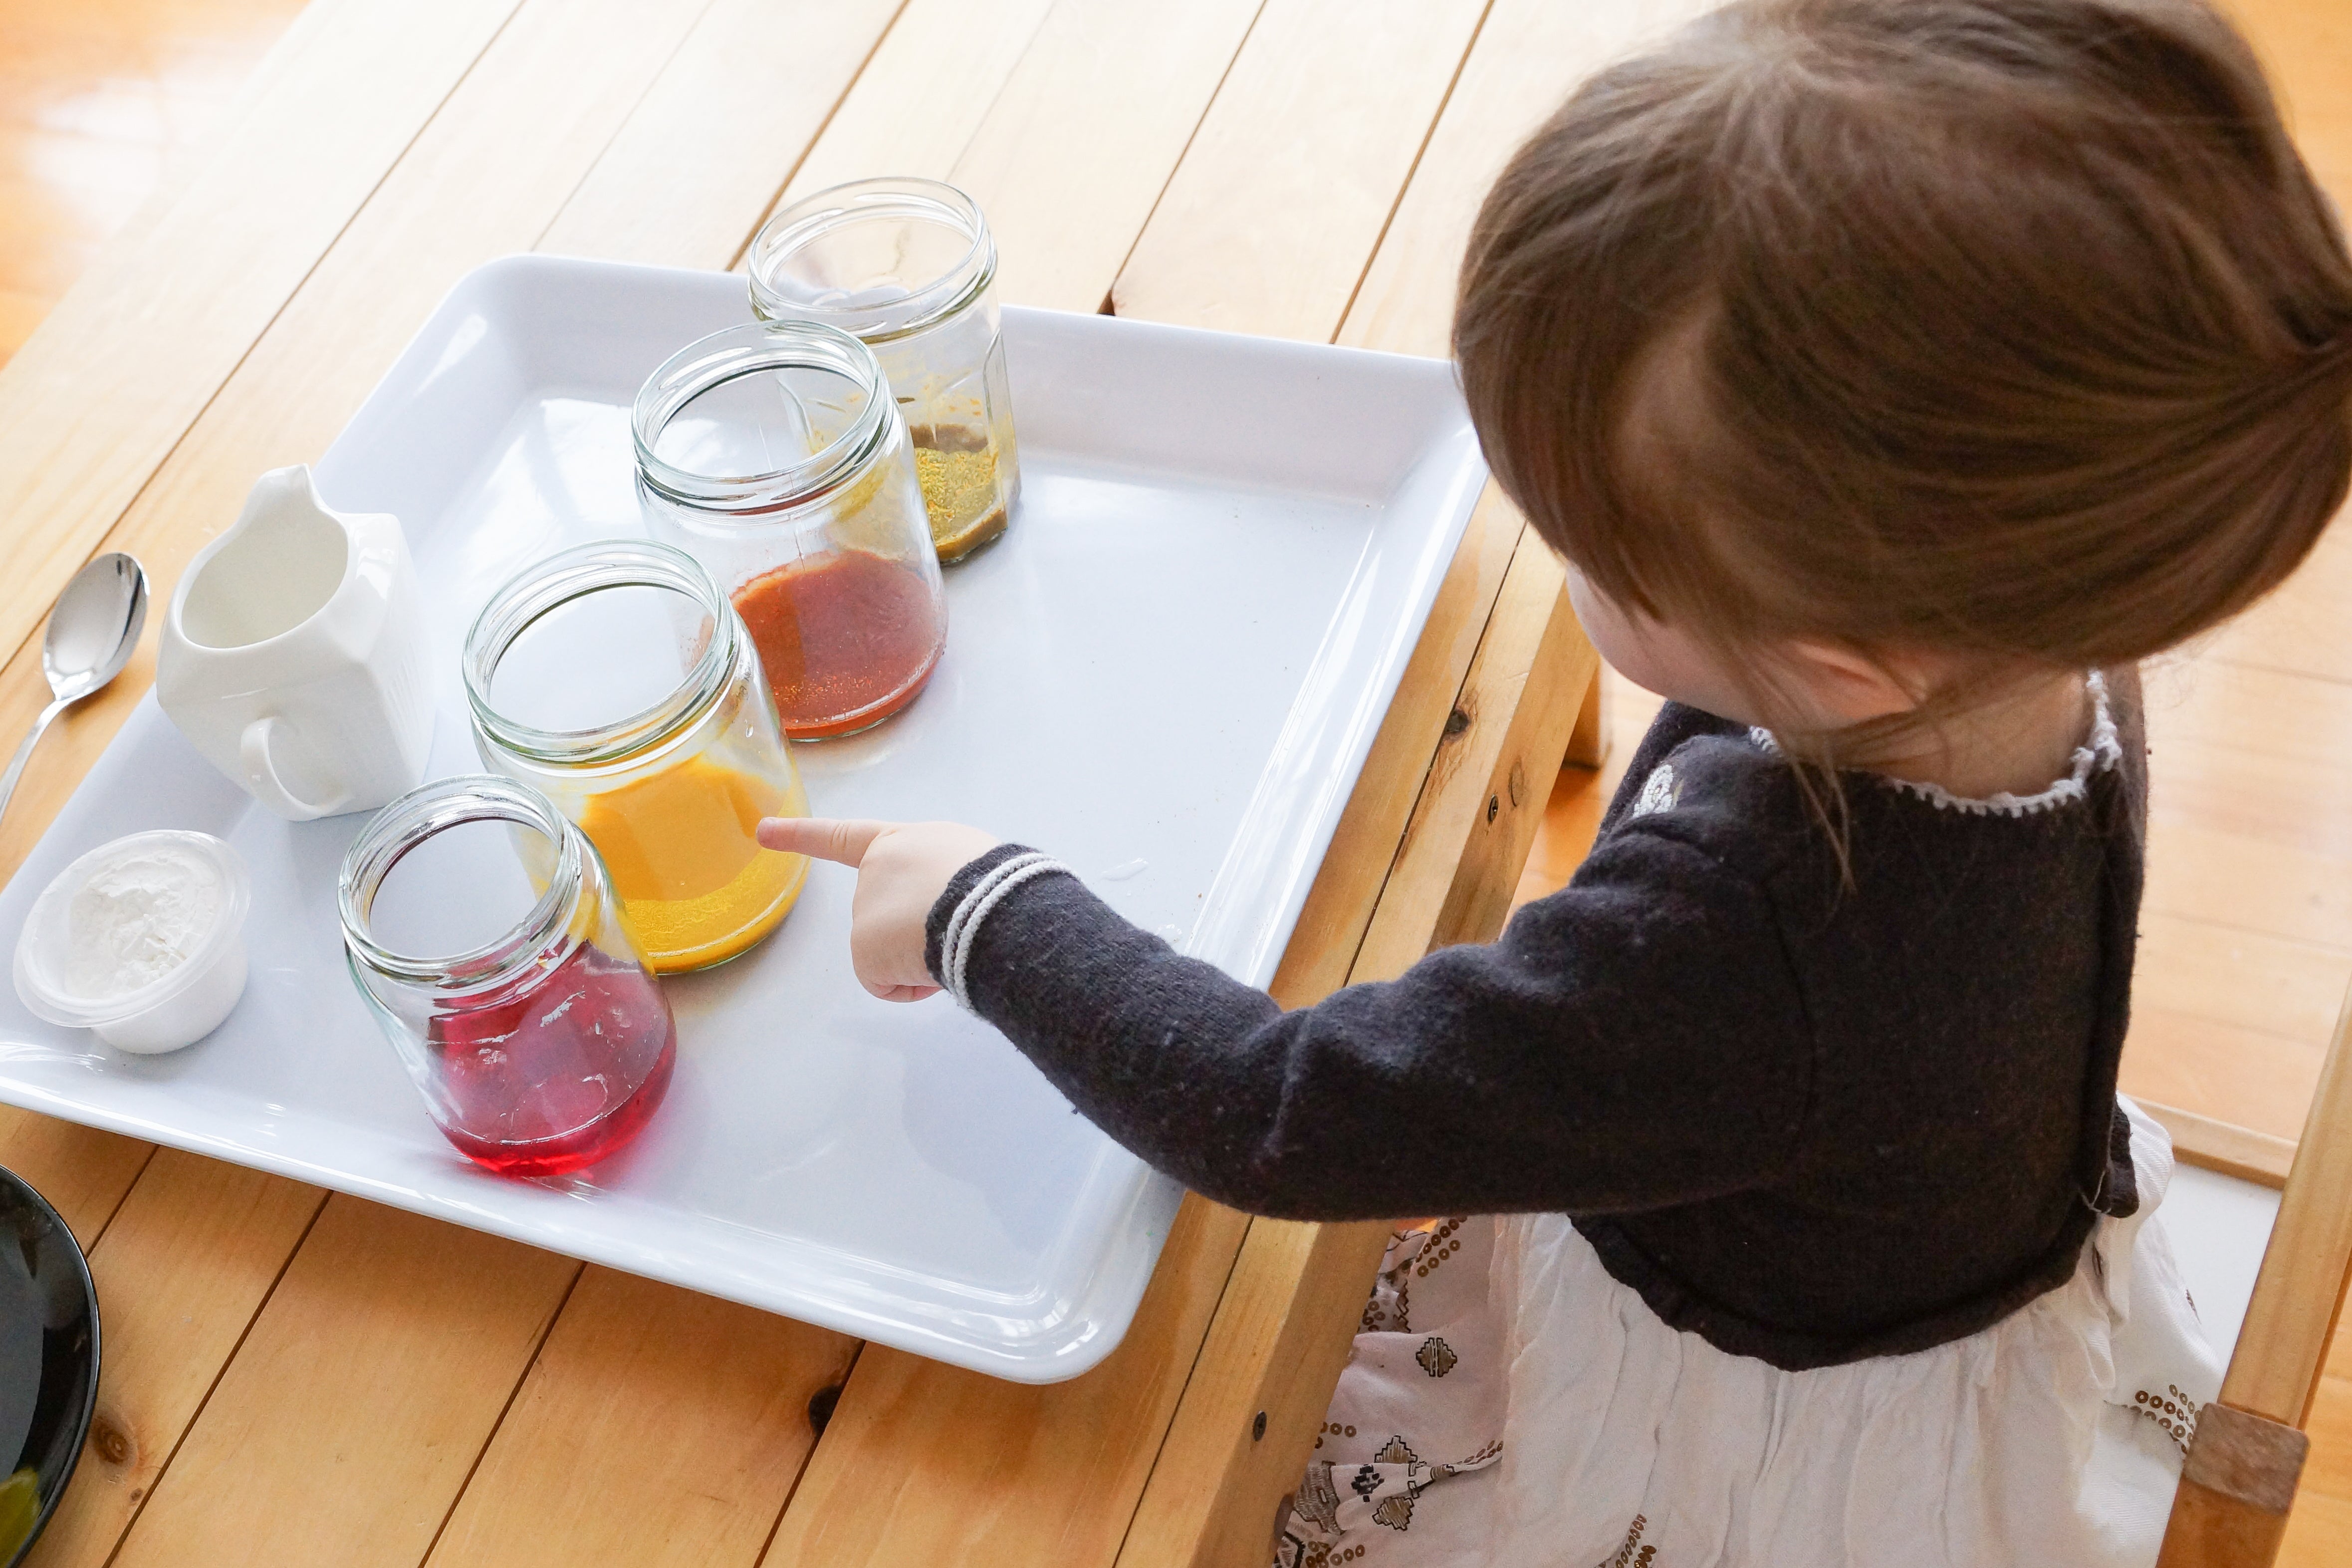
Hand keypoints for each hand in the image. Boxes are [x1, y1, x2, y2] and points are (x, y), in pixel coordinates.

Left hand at [756, 818, 1001, 1001]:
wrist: (990, 905)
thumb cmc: (994, 883)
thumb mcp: (970, 865)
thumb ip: (942, 881)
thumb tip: (939, 926)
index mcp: (903, 842)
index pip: (844, 837)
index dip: (802, 835)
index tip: (761, 832)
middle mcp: (875, 869)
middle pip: (889, 915)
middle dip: (917, 931)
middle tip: (959, 924)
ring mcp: (865, 908)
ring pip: (892, 951)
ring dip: (922, 955)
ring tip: (956, 938)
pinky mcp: (863, 947)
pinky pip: (888, 981)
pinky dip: (911, 984)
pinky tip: (936, 966)